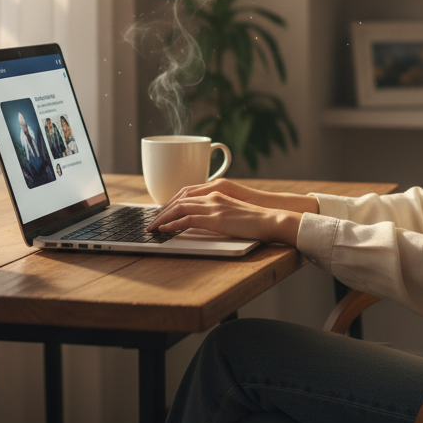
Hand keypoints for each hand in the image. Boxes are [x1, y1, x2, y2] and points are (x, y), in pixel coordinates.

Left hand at [147, 189, 302, 245]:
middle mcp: (213, 195)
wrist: (271, 219)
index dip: (171, 202)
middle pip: (179, 200)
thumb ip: (219, 211)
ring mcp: (213, 206)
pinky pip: (187, 220)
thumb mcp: (234, 211)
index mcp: (217, 191)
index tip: (161, 212)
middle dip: (162, 211)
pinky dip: (172, 225)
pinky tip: (164, 230)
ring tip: (152, 228)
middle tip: (151, 222)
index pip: (186, 194)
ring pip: (179, 208)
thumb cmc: (256, 219)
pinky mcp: (215, 218)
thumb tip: (206, 220)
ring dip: (162, 218)